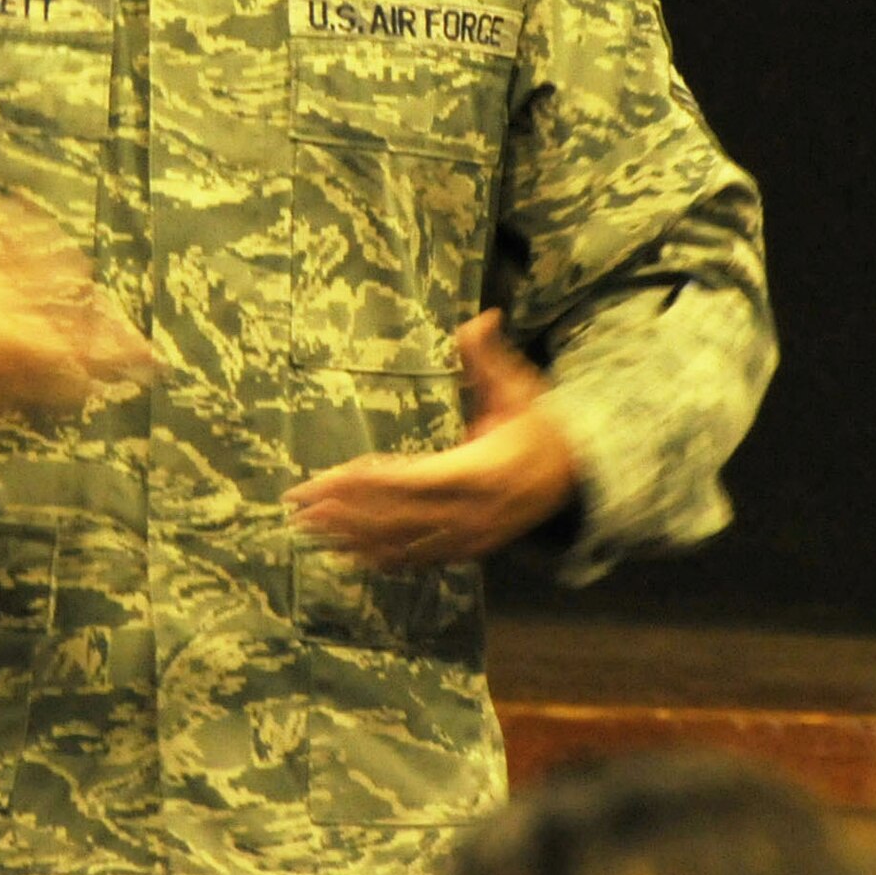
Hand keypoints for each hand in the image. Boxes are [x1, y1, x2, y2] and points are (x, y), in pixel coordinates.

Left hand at [281, 310, 577, 565]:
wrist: (579, 471)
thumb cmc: (539, 424)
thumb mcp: (518, 386)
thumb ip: (489, 356)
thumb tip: (481, 317)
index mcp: (478, 471)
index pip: (408, 482)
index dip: (363, 483)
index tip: (323, 480)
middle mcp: (470, 512)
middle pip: (394, 517)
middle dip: (342, 512)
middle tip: (297, 506)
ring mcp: (469, 536)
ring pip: (401, 542)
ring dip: (352, 537)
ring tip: (308, 530)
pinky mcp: (468, 548)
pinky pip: (418, 557)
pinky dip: (382, 558)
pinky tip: (349, 555)